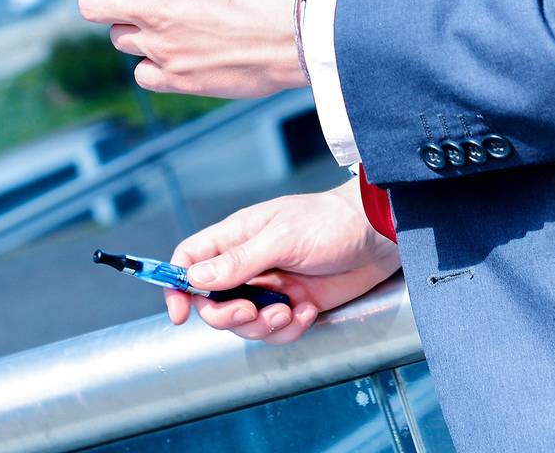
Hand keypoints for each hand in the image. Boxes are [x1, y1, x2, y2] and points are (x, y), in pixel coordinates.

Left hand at [61, 0, 310, 98]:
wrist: (306, 26)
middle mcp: (147, 6)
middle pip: (90, 7)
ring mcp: (161, 47)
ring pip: (120, 40)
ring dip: (129, 26)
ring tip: (156, 16)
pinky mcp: (180, 78)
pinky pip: (145, 73)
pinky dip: (151, 63)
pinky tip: (173, 49)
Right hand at [163, 177, 401, 344]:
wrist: (377, 236)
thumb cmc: (330, 222)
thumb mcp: (281, 238)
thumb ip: (238, 260)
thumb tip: (194, 277)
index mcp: (238, 236)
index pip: (191, 259)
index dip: (177, 285)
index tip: (180, 312)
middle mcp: (249, 263)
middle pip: (213, 301)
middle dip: (228, 315)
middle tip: (252, 313)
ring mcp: (271, 286)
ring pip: (244, 323)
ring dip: (263, 326)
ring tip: (289, 312)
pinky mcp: (294, 304)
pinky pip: (276, 332)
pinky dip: (290, 329)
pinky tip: (309, 311)